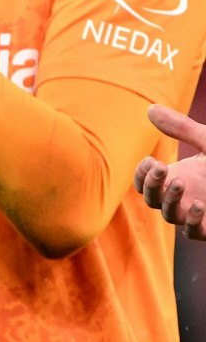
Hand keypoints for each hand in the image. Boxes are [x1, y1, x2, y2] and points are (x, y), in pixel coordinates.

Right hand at [136, 105, 205, 239]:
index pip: (145, 183)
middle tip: (162, 167)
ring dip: (170, 200)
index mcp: (178, 177)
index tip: (151, 160)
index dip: (142, 175)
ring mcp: (198, 214)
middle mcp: (184, 197)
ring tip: (180, 182)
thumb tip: (150, 108)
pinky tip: (199, 204)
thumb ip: (182, 128)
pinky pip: (193, 232)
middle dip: (152, 184)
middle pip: (152, 199)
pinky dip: (192, 221)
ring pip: (170, 215)